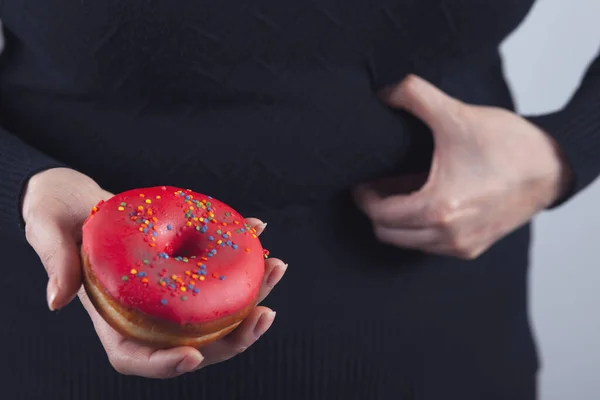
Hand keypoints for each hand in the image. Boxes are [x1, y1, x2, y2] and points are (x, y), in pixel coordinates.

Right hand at [22, 168, 286, 377]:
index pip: (137, 357)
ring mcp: (169, 292)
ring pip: (216, 309)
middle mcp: (147, 312)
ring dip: (252, 293)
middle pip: (194, 341)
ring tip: (277, 266)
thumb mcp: (46, 230)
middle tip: (266, 314)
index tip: (194, 355)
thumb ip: (55, 263)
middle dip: (234, 336)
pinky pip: (216, 268)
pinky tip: (259, 229)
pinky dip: (241, 252)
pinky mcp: (183, 266)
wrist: (76, 197)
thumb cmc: (56, 216)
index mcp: (112, 318)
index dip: (166, 364)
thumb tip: (57, 301)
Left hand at [355, 75, 571, 258]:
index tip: (362, 181)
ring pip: (408, 242)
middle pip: (388, 234)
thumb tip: (384, 93)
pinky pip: (431, 245)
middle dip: (377, 210)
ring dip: (398, 220)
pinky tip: (426, 199)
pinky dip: (420, 227)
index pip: (380, 215)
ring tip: (401, 190)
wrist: (552, 167)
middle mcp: (449, 236)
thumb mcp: (456, 114)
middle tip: (377, 185)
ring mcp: (462, 246)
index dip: (364, 197)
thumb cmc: (507, 145)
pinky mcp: (473, 248)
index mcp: (440, 208)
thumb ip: (414, 95)